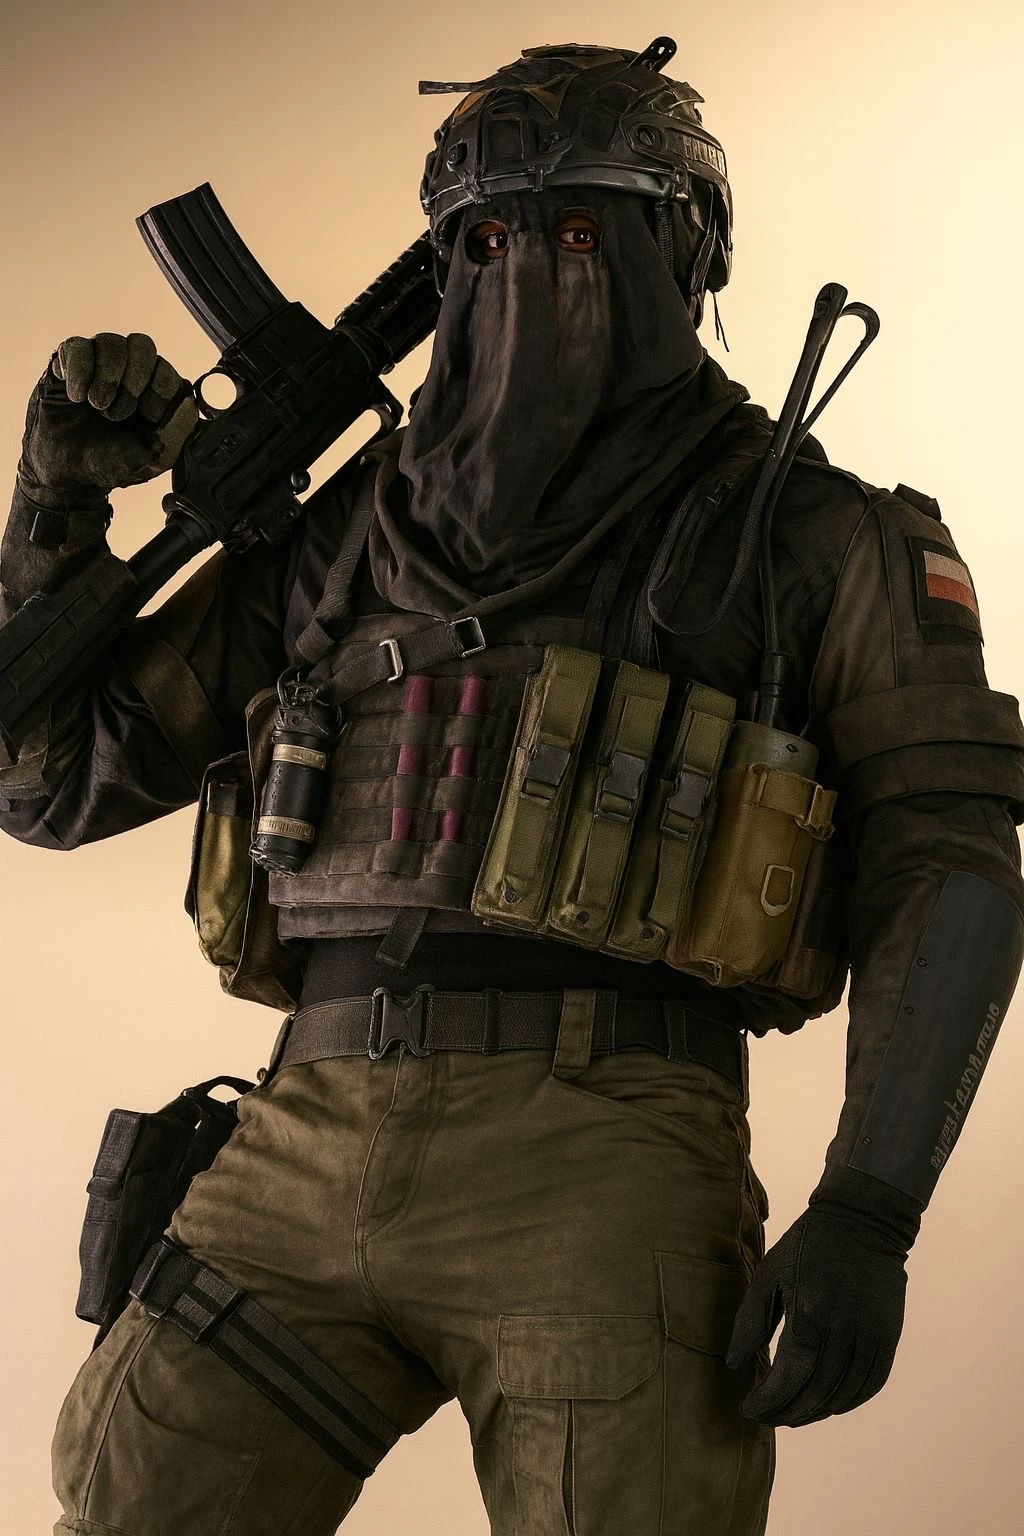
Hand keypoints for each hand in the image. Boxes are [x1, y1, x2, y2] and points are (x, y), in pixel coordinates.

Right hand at [19, 332, 199, 497]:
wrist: (68, 472)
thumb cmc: (111, 463)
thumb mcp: (154, 458)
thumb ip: (178, 432)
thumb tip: (188, 401)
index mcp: (156, 392)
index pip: (168, 369)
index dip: (160, 390)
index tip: (147, 417)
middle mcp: (130, 372)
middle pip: (142, 344)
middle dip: (133, 380)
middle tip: (119, 413)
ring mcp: (99, 364)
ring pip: (111, 341)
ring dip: (107, 378)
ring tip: (97, 406)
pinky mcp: (69, 363)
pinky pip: (77, 346)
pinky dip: (79, 372)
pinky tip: (77, 397)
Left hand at [725, 1204, 909, 1426]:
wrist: (863, 1221)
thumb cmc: (807, 1246)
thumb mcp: (768, 1274)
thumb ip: (750, 1321)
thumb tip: (735, 1365)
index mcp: (809, 1313)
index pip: (788, 1378)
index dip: (768, 1401)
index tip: (749, 1410)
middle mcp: (843, 1330)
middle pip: (815, 1393)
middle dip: (787, 1413)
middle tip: (767, 1417)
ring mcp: (870, 1336)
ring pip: (843, 1395)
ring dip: (815, 1413)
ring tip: (791, 1415)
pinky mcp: (888, 1337)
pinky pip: (870, 1384)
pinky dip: (847, 1401)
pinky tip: (827, 1404)